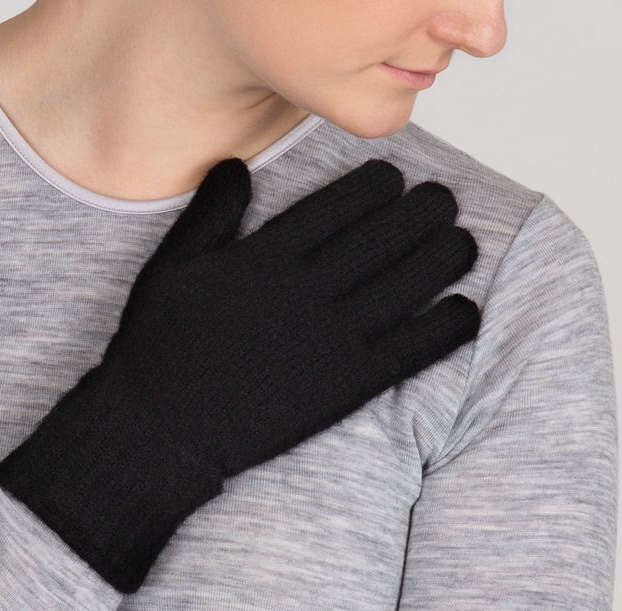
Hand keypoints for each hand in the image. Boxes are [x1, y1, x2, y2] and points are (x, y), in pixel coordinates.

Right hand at [0, 157, 480, 591]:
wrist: (157, 431)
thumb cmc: (156, 351)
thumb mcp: (169, 269)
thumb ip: (209, 216)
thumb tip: (234, 167)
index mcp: (266, 256)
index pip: (342, 203)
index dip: (378, 185)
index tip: (394, 180)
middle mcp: (306, 289)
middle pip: (387, 233)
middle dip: (424, 210)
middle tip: (442, 203)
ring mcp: (331, 337)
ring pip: (411, 281)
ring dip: (446, 256)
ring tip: (461, 244)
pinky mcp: (346, 385)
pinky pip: (414, 347)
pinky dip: (447, 326)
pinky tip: (464, 311)